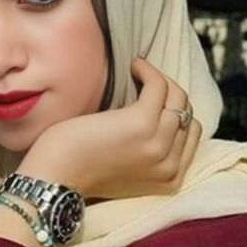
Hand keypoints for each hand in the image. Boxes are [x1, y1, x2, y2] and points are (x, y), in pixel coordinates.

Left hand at [20, 58, 202, 199]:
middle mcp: (170, 165)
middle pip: (186, 112)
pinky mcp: (142, 124)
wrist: (56, 178)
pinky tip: (134, 67)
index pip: (191, 133)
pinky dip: (147, 71)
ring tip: (138, 71)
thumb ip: (149, 152)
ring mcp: (158, 145)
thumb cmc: (82, 169)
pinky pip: (158, 85)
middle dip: (169, 93)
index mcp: (171, 180)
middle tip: (146, 82)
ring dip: (158, 78)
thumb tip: (160, 114)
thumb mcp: (129, 169)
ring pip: (177, 96)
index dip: (175, 111)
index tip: (156, 99)